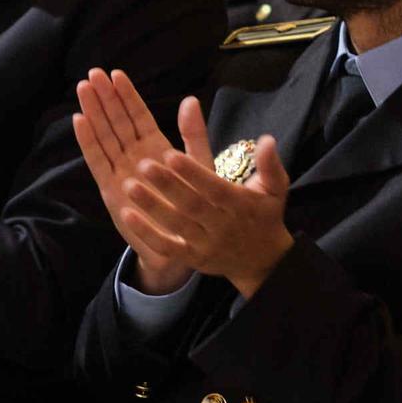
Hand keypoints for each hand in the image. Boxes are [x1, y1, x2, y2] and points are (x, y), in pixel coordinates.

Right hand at [72, 67, 189, 292]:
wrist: (182, 245)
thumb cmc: (193, 205)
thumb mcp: (201, 165)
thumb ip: (194, 134)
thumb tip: (190, 99)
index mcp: (156, 147)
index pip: (139, 116)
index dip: (128, 95)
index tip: (116, 73)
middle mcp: (135, 156)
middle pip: (117, 121)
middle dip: (105, 97)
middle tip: (93, 73)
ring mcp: (121, 172)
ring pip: (105, 136)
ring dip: (94, 112)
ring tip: (84, 88)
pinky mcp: (111, 189)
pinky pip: (98, 161)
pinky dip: (88, 141)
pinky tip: (79, 120)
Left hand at [98, 88, 294, 298]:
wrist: (262, 262)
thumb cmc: (264, 216)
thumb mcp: (275, 189)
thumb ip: (270, 164)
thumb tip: (267, 139)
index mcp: (239, 204)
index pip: (213, 187)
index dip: (192, 173)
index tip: (170, 154)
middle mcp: (221, 225)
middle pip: (191, 205)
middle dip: (166, 185)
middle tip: (142, 164)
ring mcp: (205, 244)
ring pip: (176, 225)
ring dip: (151, 206)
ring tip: (128, 185)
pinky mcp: (192, 258)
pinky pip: (167, 247)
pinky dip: (146, 233)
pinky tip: (126, 215)